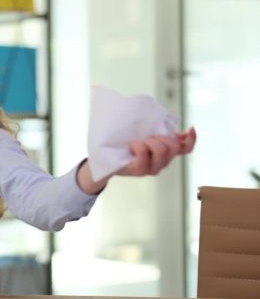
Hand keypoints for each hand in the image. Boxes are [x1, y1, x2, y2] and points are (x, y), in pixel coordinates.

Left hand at [77, 127, 196, 193]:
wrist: (105, 158)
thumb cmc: (125, 145)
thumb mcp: (143, 134)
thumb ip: (159, 130)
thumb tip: (178, 129)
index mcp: (166, 153)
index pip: (186, 148)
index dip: (192, 139)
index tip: (190, 128)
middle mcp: (162, 162)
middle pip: (175, 147)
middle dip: (164, 137)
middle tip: (148, 136)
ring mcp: (152, 168)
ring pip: (162, 151)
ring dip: (152, 142)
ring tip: (139, 141)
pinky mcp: (139, 170)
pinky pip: (145, 156)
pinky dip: (139, 147)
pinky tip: (132, 145)